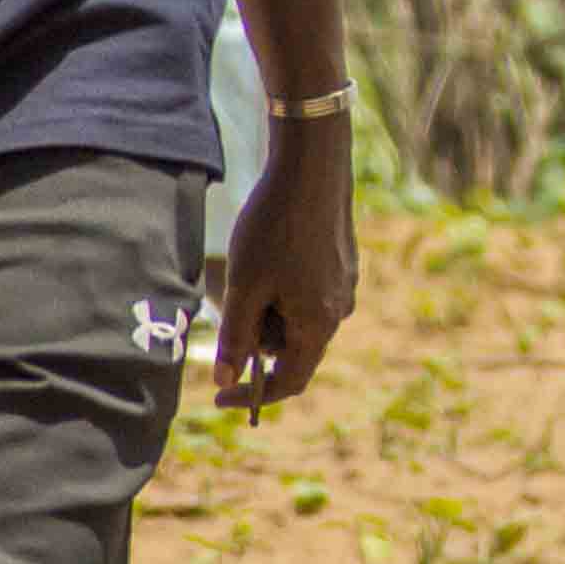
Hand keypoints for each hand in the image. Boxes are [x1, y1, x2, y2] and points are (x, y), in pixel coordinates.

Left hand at [217, 113, 358, 412]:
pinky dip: (281, 290)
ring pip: (298, 318)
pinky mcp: (342, 262)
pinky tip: (267, 255)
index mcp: (318, 324)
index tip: (219, 398)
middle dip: (256, 340)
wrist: (312, 165)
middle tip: (228, 306)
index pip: (289, 381)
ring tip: (246, 272)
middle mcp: (340, 310)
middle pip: (293, 348)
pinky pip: (308, 293)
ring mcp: (345, 285)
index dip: (253, 396)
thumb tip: (226, 381)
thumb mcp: (245, 286)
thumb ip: (236, 338)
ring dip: (268, 311)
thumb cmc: (275, 226)